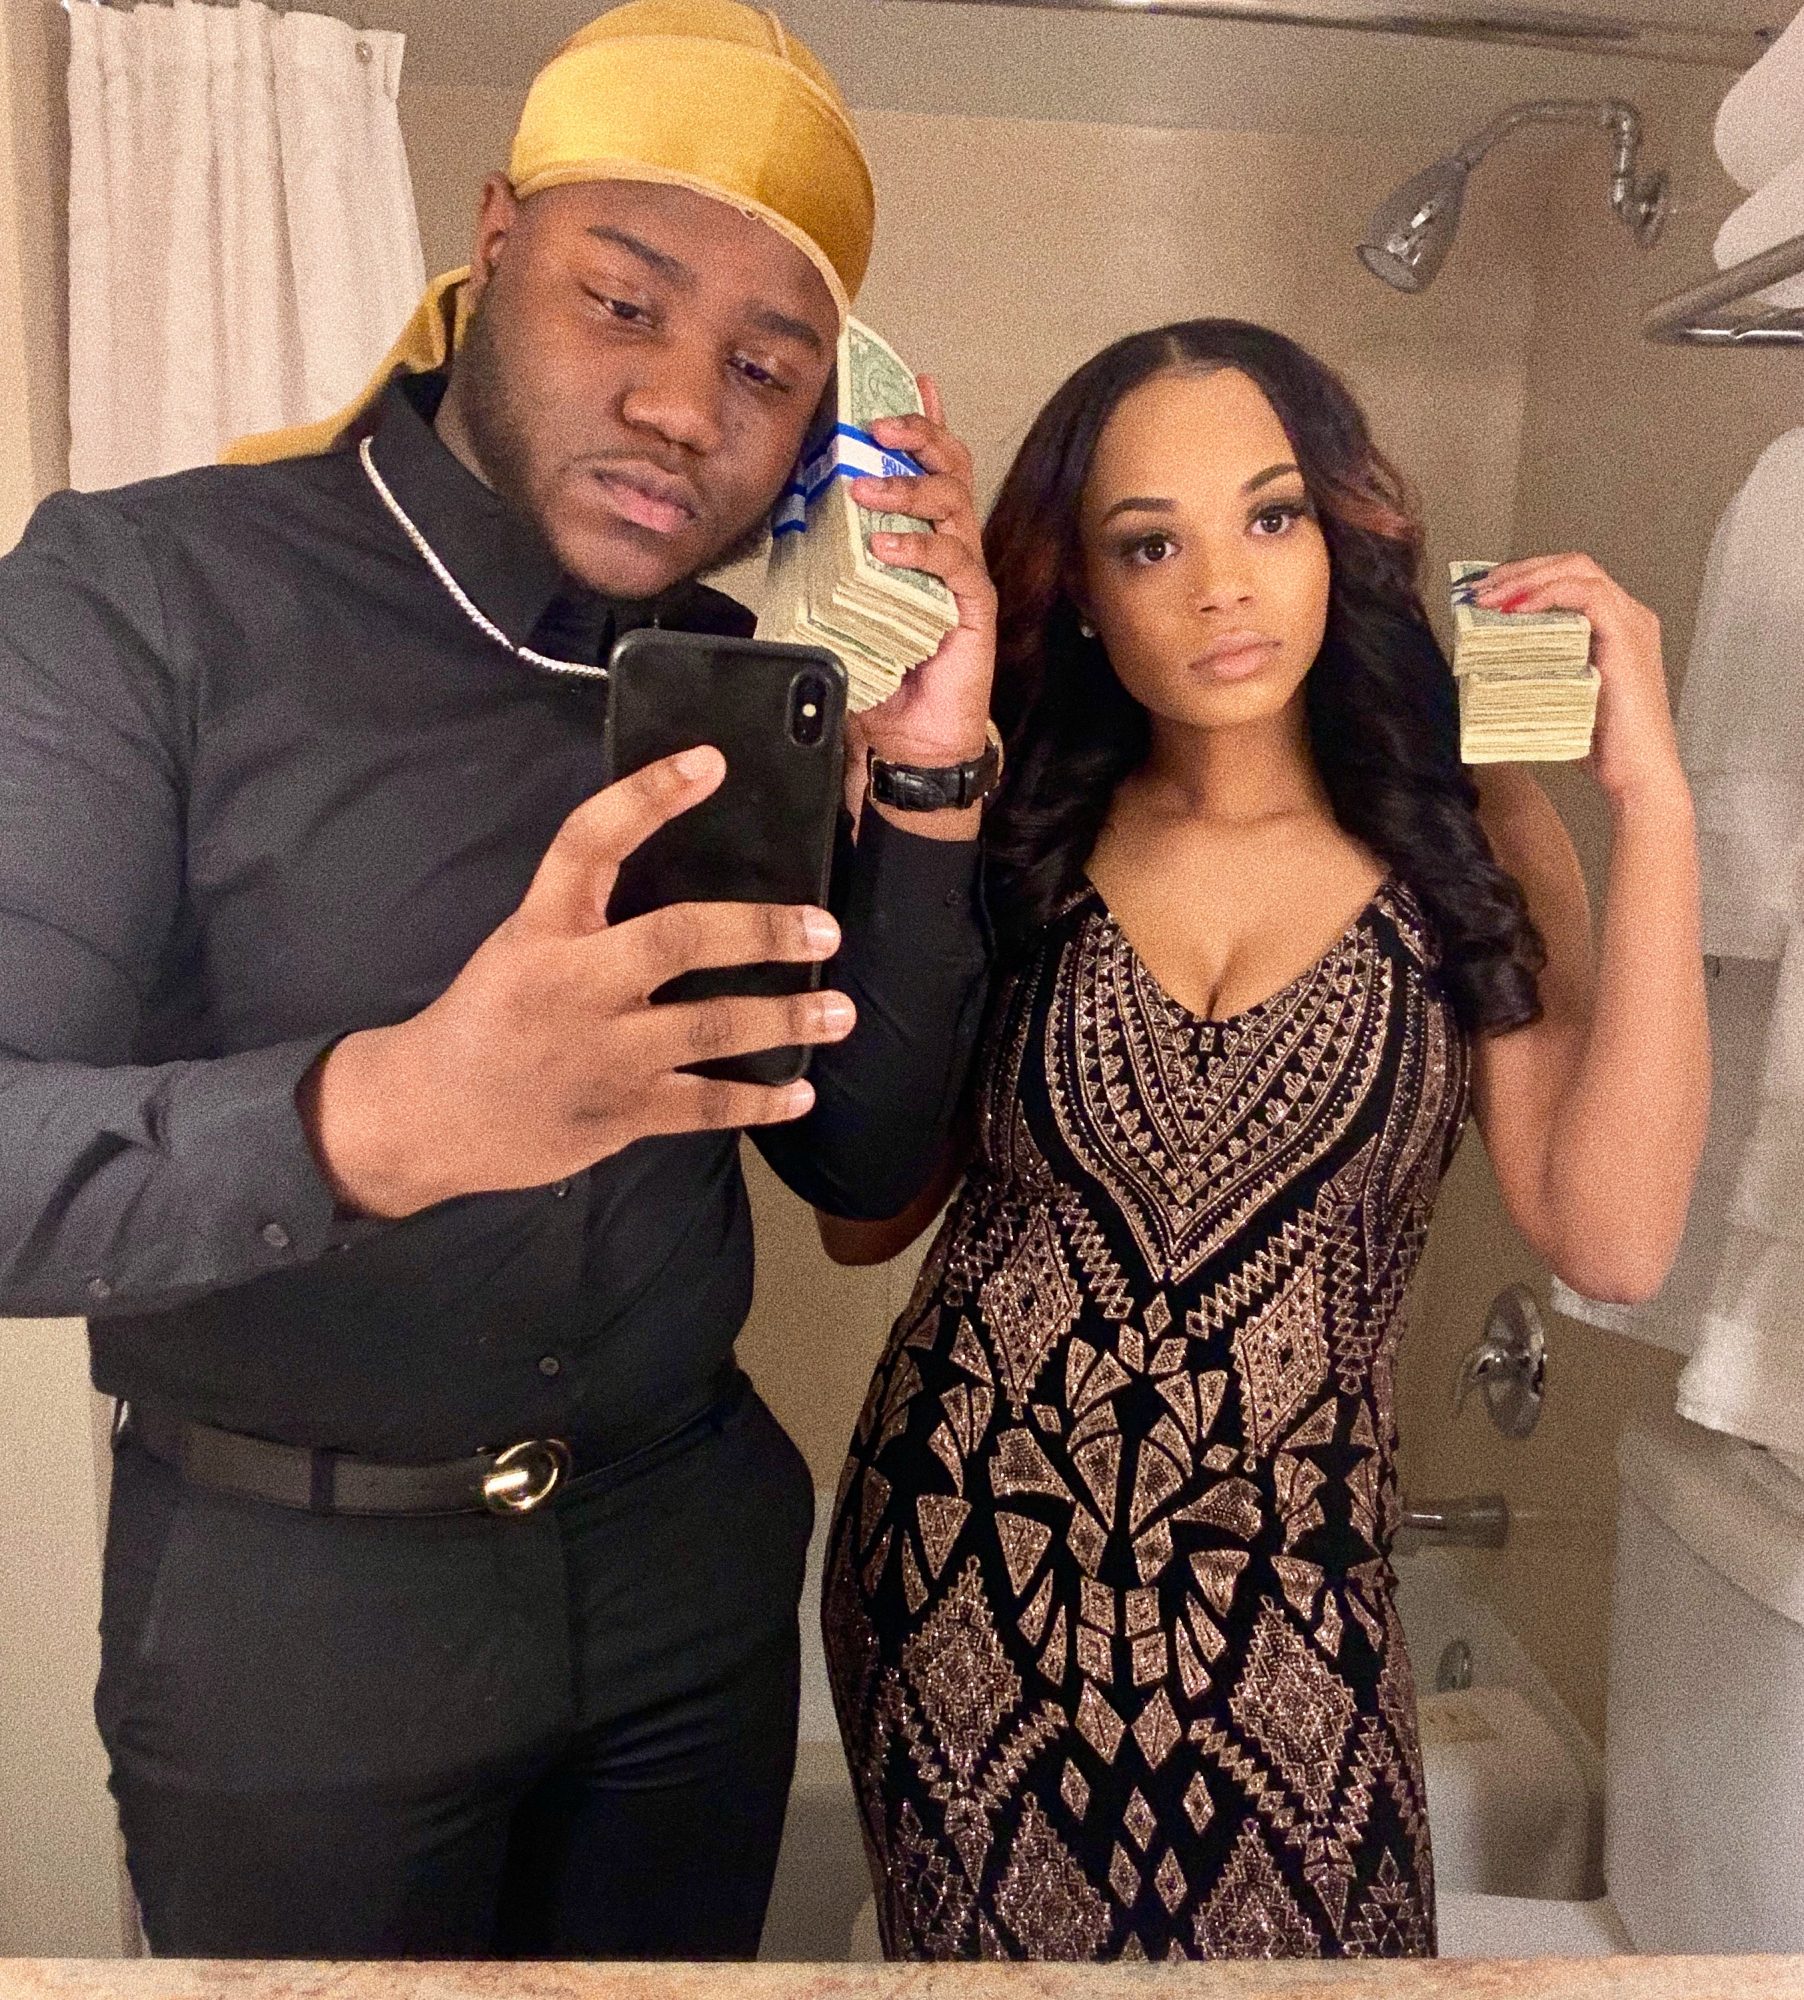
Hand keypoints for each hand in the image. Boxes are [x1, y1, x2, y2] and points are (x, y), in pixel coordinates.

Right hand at [301, 748, 855, 1218]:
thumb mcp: (521, 946)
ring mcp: (602, 1053)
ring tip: (839, 1011)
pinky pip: (706, 1105)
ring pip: (711, 1027)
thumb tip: (686, 879)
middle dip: (761, 932)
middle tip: (824, 929)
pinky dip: (760, 1101)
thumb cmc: (487, 1020)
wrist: (430, 1116)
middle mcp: (575, 983)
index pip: (592, 840)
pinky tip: (800, 1092)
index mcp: (543, 928)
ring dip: (785, 1019)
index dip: (649, 795)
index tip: (710, 761)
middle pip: (679, 939)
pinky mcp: (621, 1113)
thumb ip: (590, 916)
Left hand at [843, 376, 996, 774]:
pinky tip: (887, 547)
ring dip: (908, 488)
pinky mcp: (972, 609)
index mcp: (923, 539)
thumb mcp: (841, 608)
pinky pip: (955, 563)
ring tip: (868, 487)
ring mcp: (964, 576)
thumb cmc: (880, 673)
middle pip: (951, 468)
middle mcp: (951, 547)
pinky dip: (920, 548)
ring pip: (954, 505)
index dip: (925, 420)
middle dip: (919, 435)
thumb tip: (783, 530)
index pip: (930, 466)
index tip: (911, 378)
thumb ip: (826, 568)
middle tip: (879, 425)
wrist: (909, 739)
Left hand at [1469, 554, 1686, 809]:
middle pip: (1571, 565)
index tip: (1482, 592)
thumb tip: (1479, 663)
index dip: (1523, 577)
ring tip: (1488, 598)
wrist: (1637, 775)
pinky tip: (1516, 611)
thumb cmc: (1598, 746)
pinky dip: (1547, 595)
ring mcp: (1632, 623)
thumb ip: (1533, 670)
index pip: (1568, 578)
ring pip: (1578, 571)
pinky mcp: (1628, 638)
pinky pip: (1587, 595)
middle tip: (1476, 590)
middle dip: (1518, 571)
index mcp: (1615, 625)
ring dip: (1526, 579)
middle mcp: (1629, 615)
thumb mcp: (1556, 694)